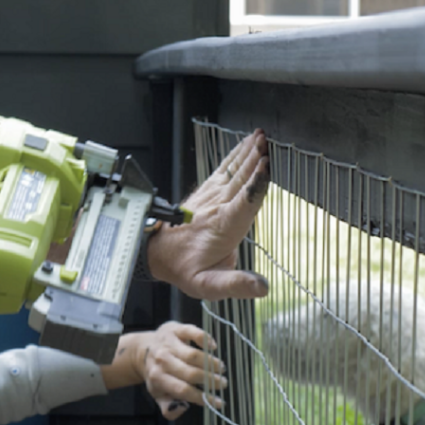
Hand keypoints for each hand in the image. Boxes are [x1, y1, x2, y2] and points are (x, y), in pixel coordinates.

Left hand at [133, 322, 226, 419]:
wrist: (143, 350)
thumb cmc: (158, 374)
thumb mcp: (159, 393)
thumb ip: (168, 407)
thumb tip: (181, 409)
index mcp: (158, 378)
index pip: (183, 390)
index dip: (203, 397)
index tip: (219, 402)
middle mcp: (161, 360)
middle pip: (190, 373)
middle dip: (211, 380)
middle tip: (223, 383)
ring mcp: (168, 343)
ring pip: (193, 355)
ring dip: (211, 363)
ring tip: (221, 368)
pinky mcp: (174, 329)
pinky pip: (191, 332)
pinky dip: (204, 339)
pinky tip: (213, 347)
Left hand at [147, 129, 269, 300]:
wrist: (157, 254)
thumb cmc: (186, 268)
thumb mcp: (208, 286)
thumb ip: (235, 285)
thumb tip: (262, 288)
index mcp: (223, 228)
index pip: (243, 203)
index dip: (256, 184)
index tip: (266, 165)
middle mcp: (217, 208)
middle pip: (240, 180)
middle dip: (254, 159)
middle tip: (268, 141)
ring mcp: (211, 197)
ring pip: (232, 170)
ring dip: (247, 152)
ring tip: (261, 136)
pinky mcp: (207, 191)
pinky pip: (223, 169)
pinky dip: (235, 154)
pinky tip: (246, 142)